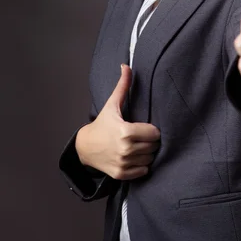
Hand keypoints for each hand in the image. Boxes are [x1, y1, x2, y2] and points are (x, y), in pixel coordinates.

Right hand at [75, 64, 160, 179]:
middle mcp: (125, 149)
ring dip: (146, 153)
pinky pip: (143, 171)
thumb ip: (123, 85)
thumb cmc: (102, 124)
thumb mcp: (112, 104)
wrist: (85, 147)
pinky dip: (141, 165)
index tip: (144, 127)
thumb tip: (126, 66)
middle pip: (154, 147)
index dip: (151, 130)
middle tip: (141, 136)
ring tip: (138, 146)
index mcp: (126, 132)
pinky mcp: (121, 174)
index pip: (155, 133)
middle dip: (150, 141)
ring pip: (150, 159)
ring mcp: (123, 163)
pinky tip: (134, 157)